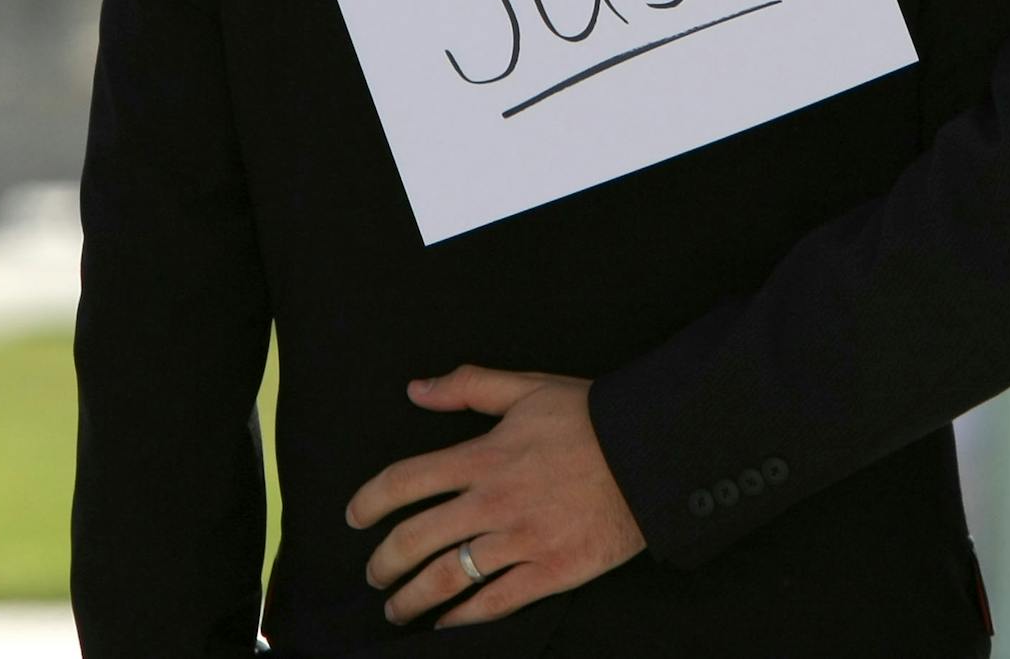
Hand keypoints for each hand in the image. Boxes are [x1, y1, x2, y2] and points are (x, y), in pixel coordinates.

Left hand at [346, 366, 644, 626]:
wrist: (654, 453)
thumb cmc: (592, 418)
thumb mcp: (529, 388)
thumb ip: (470, 386)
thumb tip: (418, 389)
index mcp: (484, 457)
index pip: (403, 482)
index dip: (368, 502)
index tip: (355, 516)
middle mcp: (493, 503)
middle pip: (413, 540)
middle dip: (382, 563)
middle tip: (374, 573)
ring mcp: (520, 541)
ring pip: (445, 579)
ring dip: (410, 599)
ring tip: (398, 608)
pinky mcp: (549, 571)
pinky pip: (493, 604)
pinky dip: (462, 619)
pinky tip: (447, 624)